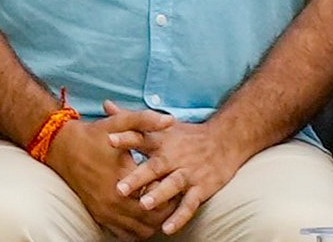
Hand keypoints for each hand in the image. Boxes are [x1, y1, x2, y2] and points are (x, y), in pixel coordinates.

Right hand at [45, 111, 176, 239]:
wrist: (62, 147)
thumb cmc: (94, 134)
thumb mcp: (120, 122)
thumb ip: (146, 120)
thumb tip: (170, 119)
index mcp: (123, 176)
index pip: (157, 195)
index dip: (171, 190)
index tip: (175, 179)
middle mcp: (114, 200)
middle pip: (152, 219)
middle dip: (166, 208)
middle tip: (172, 194)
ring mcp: (105, 211)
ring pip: (140, 231)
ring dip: (153, 220)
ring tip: (158, 203)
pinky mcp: (99, 216)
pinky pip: (124, 234)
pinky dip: (137, 227)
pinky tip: (142, 210)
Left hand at [106, 101, 245, 234]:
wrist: (226, 140)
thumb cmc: (187, 135)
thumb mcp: (161, 125)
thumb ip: (131, 119)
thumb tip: (106, 104)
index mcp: (162, 142)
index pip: (142, 138)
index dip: (126, 138)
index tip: (109, 139)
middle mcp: (174, 157)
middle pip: (154, 167)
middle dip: (138, 177)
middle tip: (119, 188)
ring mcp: (188, 173)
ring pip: (172, 185)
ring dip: (159, 195)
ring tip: (144, 205)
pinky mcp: (201, 187)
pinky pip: (189, 204)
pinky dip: (179, 216)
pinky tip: (167, 228)